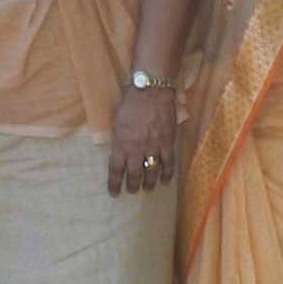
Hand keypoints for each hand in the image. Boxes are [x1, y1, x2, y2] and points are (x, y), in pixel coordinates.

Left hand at [104, 78, 178, 200]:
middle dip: (133, 186)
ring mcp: (153, 147)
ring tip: (148, 189)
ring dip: (149, 183)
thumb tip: (119, 152)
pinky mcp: (167, 143)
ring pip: (151, 172)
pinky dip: (167, 174)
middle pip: (134, 174)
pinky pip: (168, 163)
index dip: (114, 183)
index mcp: (120, 144)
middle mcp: (136, 149)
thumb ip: (118, 140)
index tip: (114, 193)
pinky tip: (165, 181)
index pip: (116, 170)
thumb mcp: (117, 122)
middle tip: (132, 191)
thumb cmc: (130, 103)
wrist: (151, 90)